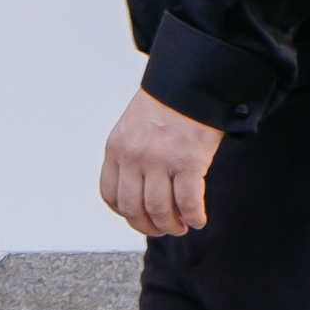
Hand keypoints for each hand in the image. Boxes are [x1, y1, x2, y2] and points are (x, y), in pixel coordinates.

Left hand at [100, 89, 222, 236]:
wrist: (191, 81)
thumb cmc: (166, 104)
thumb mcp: (133, 126)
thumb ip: (132, 155)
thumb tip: (140, 190)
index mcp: (117, 148)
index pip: (110, 194)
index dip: (124, 213)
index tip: (138, 217)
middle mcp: (134, 156)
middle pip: (134, 208)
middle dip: (148, 226)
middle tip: (163, 228)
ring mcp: (160, 160)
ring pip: (159, 210)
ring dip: (171, 226)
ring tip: (181, 226)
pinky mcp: (189, 161)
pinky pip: (188, 203)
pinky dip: (194, 217)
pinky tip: (199, 220)